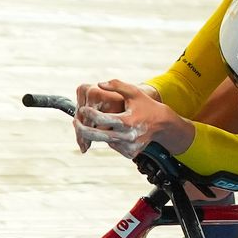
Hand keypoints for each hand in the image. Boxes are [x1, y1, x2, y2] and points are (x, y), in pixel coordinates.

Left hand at [72, 79, 193, 158]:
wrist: (162, 124)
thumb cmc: (146, 105)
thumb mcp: (133, 92)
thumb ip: (116, 85)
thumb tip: (99, 83)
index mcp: (128, 121)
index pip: (102, 119)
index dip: (90, 113)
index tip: (83, 109)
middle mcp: (128, 136)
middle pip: (98, 136)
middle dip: (83, 129)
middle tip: (75, 122)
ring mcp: (129, 146)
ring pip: (105, 141)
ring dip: (98, 132)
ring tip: (96, 123)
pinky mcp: (130, 153)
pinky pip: (113, 145)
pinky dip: (110, 138)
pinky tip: (114, 130)